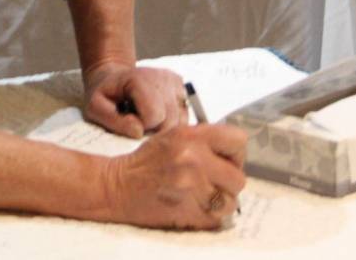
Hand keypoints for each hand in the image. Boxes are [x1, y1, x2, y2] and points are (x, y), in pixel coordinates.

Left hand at [83, 62, 188, 138]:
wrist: (113, 78)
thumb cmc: (104, 94)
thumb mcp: (95, 107)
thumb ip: (113, 120)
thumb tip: (138, 132)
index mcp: (140, 79)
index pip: (154, 116)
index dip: (140, 128)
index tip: (128, 121)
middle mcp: (163, 77)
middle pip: (170, 121)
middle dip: (153, 130)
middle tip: (136, 121)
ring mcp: (175, 82)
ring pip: (181, 122)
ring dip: (163, 127)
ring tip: (144, 117)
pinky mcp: (183, 88)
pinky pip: (185, 118)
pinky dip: (171, 123)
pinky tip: (155, 116)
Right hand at [105, 123, 247, 228]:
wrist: (117, 186)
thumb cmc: (145, 161)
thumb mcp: (172, 135)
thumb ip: (203, 140)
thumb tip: (231, 152)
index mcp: (190, 136)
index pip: (238, 141)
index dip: (235, 154)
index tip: (226, 160)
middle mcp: (193, 158)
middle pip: (238, 177)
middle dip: (228, 182)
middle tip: (212, 181)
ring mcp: (191, 187)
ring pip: (230, 201)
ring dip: (219, 201)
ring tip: (201, 195)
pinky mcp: (188, 211)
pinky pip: (216, 219)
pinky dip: (208, 216)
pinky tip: (192, 206)